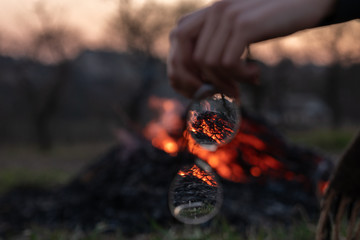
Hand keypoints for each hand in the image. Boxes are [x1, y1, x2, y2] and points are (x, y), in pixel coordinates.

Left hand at [168, 0, 334, 97]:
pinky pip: (228, 63)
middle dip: (197, 82)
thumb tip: (201, 79)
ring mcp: (228, 16)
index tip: (198, 87)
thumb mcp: (239, 30)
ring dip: (225, 82)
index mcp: (209, 11)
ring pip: (208, 63)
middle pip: (187, 55)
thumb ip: (219, 43)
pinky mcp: (245, 25)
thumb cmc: (273, 21)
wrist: (307, 3)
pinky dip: (240, 76)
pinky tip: (256, 74)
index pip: (177, 39)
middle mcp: (214, 11)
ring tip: (243, 85)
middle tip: (217, 94)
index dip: (181, 66)